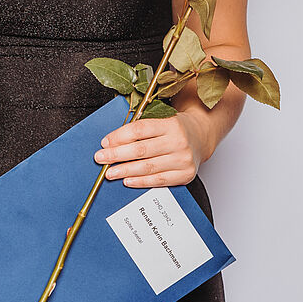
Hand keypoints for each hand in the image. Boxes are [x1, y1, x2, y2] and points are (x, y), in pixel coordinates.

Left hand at [93, 112, 210, 187]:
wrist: (201, 136)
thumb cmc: (175, 128)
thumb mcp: (160, 120)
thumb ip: (139, 129)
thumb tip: (111, 142)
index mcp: (171, 123)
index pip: (139, 130)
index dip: (119, 137)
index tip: (105, 143)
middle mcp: (179, 141)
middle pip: (141, 150)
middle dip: (117, 155)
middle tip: (101, 158)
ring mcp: (183, 159)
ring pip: (148, 167)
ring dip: (125, 170)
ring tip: (110, 172)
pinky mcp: (186, 174)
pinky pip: (159, 180)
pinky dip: (141, 182)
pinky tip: (128, 180)